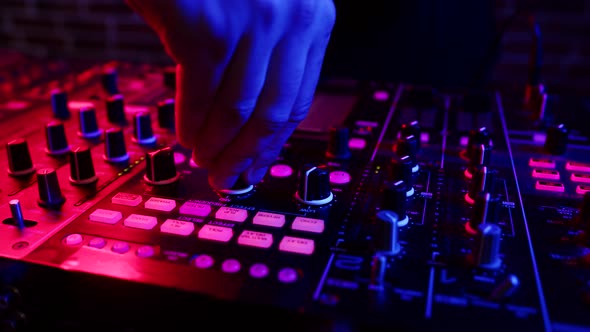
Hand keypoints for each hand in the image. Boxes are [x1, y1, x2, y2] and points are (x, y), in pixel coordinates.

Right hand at [126, 0, 335, 189]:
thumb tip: (247, 125)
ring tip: (204, 161)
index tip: (259, 166)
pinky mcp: (210, 28)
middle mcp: (292, 22)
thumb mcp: (263, 12)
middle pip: (274, 114)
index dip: (275, 143)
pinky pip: (200, 95)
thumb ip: (265, 60)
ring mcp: (254, 24)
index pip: (299, 101)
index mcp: (314, 22)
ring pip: (238, 112)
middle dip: (248, 155)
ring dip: (218, 145)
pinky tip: (184, 137)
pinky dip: (191, 123)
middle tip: (229, 177)